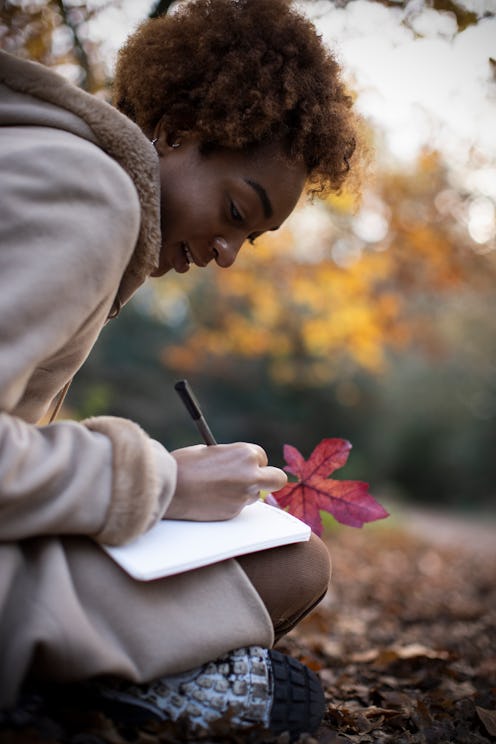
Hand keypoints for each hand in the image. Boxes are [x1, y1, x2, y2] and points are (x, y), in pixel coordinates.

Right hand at [165, 442, 286, 520]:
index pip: (262, 457)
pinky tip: (210, 499)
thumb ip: (230, 458)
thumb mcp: (210, 452)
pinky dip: (228, 504)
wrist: (169, 488)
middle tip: (256, 481)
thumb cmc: (184, 466)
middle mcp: (251, 474)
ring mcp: (244, 495)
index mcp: (245, 453)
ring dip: (243, 493)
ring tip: (217, 489)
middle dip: (269, 480)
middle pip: (277, 479)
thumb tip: (237, 465)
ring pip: (254, 495)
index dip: (253, 462)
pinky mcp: (234, 512)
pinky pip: (237, 507)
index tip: (243, 465)